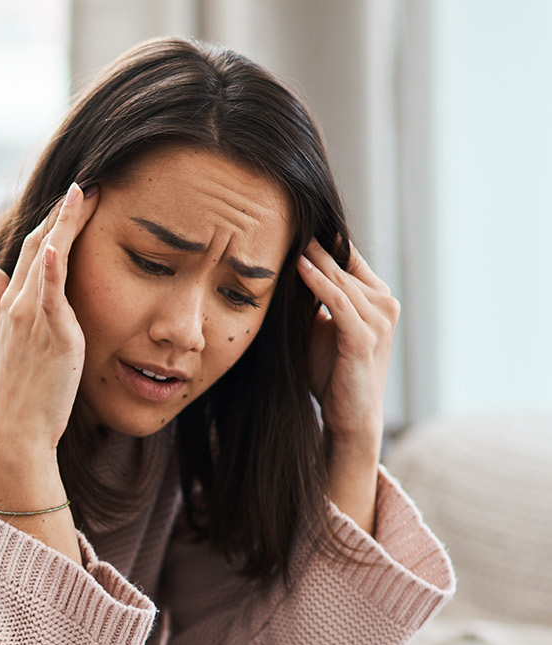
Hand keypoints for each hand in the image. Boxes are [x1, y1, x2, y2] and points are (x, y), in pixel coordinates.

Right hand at [0, 182, 99, 453]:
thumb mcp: (4, 338)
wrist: (16, 427)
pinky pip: (50, 295)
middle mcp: (18, 305)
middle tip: (87, 184)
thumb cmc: (17, 388)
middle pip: (38, 245)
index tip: (72, 197)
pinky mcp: (52, 335)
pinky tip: (56, 244)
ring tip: (85, 194)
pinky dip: (50, 269)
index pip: (30, 250)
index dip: (50, 221)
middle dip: (62, 213)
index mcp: (11, 304)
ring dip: (64, 224)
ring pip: (46, 259)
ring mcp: (33, 318)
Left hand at [297, 239, 399, 532]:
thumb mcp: (315, 327)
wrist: (348, 417)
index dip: (316, 236)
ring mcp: (378, 319)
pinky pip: (340, 302)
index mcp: (373, 295)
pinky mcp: (365, 337)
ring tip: (281, 234)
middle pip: (339, 261)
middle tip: (277, 215)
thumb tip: (273, 267)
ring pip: (338, 278)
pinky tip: (299, 267)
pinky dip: (320, 284)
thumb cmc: (329, 373)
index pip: (343, 253)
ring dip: (309, 257)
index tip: (282, 215)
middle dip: (309, 241)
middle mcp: (382, 301)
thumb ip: (305, 298)